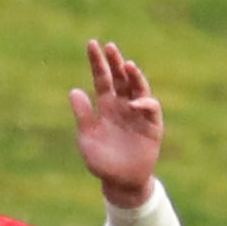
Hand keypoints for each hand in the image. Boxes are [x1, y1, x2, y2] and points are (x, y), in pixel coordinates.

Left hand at [68, 38, 162, 203]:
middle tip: (109, 46)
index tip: (92, 44)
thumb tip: (74, 90)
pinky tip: (134, 102)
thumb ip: (82, 115)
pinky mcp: (152, 125)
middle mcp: (122, 106)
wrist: (120, 181)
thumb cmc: (101, 161)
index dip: (97, 63)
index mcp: (105, 106)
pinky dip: (144, 103)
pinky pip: (150, 109)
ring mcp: (138, 114)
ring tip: (126, 65)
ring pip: (138, 89)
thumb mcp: (87, 137)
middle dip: (115, 62)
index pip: (101, 79)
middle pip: (120, 79)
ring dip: (134, 76)